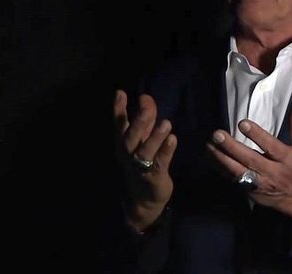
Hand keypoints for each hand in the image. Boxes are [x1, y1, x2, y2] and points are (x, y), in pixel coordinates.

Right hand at [113, 90, 176, 230]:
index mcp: (124, 144)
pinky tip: (173, 139)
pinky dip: (166, 151)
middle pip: (131, 136)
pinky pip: (160, 163)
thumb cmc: (144, 164)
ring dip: (155, 136)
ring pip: (145, 151)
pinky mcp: (154, 177)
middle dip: (139, 120)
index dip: (118, 109)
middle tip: (146, 103)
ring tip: (166, 123)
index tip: (121, 93)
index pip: (119, 125)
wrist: (144, 200)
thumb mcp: (143, 140)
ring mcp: (140, 167)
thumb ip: (146, 120)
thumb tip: (146, 97)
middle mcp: (128, 155)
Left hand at [206, 101, 291, 217]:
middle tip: (218, 134)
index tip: (242, 123)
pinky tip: (209, 156)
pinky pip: (231, 179)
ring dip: (221, 158)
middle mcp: (272, 173)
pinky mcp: (249, 190)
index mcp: (287, 160)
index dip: (257, 135)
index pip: (271, 147)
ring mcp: (259, 183)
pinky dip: (219, 168)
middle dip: (232, 147)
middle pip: (250, 159)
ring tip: (210, 144)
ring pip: (238, 171)